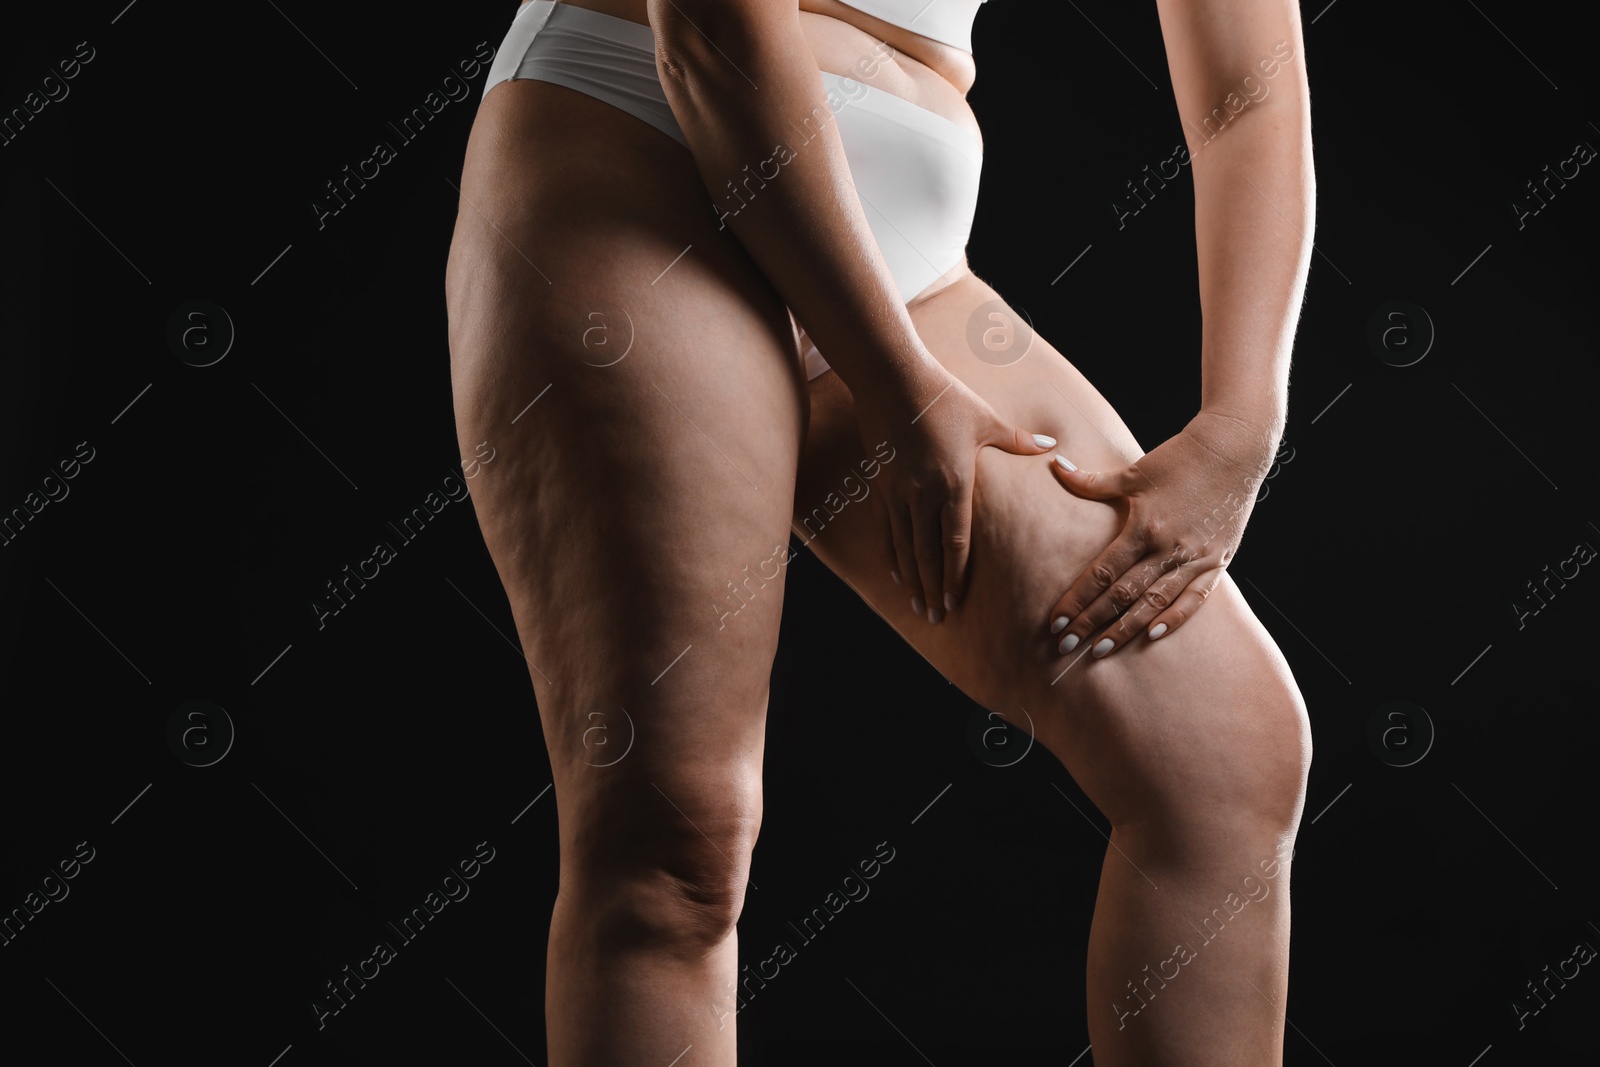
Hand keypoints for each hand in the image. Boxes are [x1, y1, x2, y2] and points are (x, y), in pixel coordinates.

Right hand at [854, 364, 1056, 624]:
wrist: (892, 378)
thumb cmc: (943, 396)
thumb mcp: (985, 419)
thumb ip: (1017, 440)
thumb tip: (1051, 446)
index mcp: (955, 482)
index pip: (955, 541)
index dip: (954, 574)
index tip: (955, 601)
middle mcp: (924, 493)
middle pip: (928, 553)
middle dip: (932, 587)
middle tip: (935, 617)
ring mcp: (899, 491)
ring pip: (904, 546)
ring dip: (911, 578)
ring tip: (916, 604)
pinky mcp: (881, 483)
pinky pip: (886, 527)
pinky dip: (891, 553)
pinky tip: (895, 572)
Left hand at [1046, 409, 1279, 656]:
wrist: (1234, 448)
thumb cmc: (1180, 457)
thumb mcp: (1133, 471)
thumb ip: (1092, 481)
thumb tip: (1056, 468)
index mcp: (1143, 527)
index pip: (1101, 574)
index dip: (1077, 601)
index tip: (1056, 623)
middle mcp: (1168, 548)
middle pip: (1122, 596)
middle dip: (1092, 623)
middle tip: (1067, 646)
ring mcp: (1195, 557)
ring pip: (1155, 604)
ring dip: (1125, 629)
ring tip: (1100, 651)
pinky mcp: (1218, 560)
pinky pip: (1195, 598)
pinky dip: (1174, 618)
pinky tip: (1152, 635)